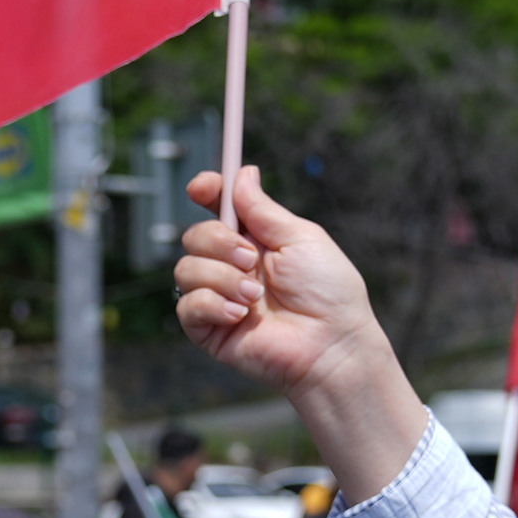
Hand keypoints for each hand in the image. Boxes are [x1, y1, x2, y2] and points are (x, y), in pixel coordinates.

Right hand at [173, 168, 429, 503]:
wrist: (331, 345)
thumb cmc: (329, 293)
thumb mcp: (301, 238)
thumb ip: (264, 210)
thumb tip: (243, 173)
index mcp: (256, 240)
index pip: (218, 208)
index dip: (206, 192)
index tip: (203, 186)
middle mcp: (233, 266)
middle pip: (195, 235)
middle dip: (219, 242)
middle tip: (252, 259)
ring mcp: (219, 298)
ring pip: (186, 268)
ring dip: (222, 278)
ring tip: (255, 296)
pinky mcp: (210, 329)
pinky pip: (187, 306)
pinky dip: (212, 304)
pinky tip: (242, 315)